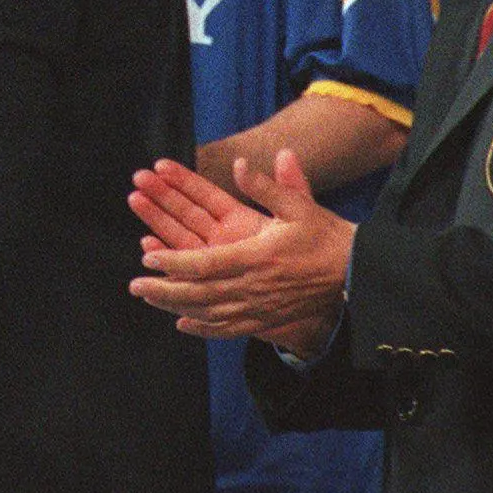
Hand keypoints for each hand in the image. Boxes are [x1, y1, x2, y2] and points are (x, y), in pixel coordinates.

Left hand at [129, 150, 351, 354]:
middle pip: (200, 293)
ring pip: (210, 313)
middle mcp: (255, 287)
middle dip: (164, 290)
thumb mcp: (298, 205)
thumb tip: (239, 163)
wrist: (358, 275)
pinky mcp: (268, 320)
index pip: (206, 262)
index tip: (147, 258)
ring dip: (176, 307)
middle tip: (134, 285)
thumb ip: (266, 186)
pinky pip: (230, 329)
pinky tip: (184, 325)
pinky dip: (205, 329)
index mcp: (258, 257)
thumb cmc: (325, 236)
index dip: (174, 262)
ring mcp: (261, 308)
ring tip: (149, 300)